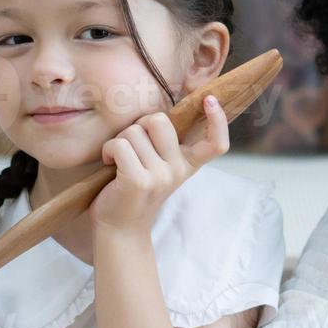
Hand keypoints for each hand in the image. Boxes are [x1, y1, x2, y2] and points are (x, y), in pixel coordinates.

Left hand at [90, 95, 228, 234]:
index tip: (210, 100)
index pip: (216, 144)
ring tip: (119, 160)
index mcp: (187, 165)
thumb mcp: (160, 167)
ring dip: (119, 141)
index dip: (218, 120)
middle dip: (138, 125)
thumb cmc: (135, 188)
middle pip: (159, 120)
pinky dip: (109, 150)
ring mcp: (160, 177)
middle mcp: (179, 170)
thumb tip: (158, 113)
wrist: (119, 228)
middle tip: (132, 145)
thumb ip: (165, 143)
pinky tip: (110, 164)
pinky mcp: (139, 181)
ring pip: (134, 131)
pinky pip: (120, 145)